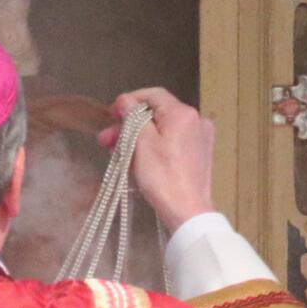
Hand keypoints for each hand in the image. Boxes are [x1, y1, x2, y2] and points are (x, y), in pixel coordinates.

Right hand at [98, 87, 215, 232]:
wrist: (187, 212)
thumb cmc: (163, 177)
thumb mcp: (142, 143)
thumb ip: (133, 117)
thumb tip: (125, 101)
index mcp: (183, 114)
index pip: (153, 95)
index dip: (129, 102)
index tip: (111, 114)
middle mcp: (196, 120)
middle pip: (156, 115)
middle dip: (129, 126)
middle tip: (106, 139)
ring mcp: (200, 138)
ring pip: (163, 130)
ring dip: (138, 138)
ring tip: (117, 153)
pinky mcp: (200, 155)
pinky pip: (172, 142)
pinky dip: (154, 147)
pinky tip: (136, 160)